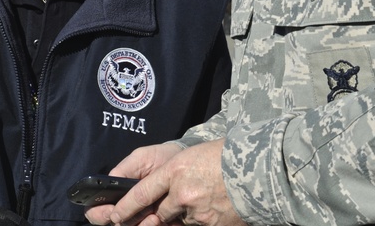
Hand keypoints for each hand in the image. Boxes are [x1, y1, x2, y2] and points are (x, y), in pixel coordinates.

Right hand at [85, 143, 180, 224]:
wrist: (184, 162)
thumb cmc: (159, 159)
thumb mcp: (139, 159)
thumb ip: (122, 171)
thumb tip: (108, 184)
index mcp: (117, 195)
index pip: (97, 210)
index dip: (99, 213)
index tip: (110, 210)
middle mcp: (128, 210)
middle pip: (115, 224)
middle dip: (119, 221)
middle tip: (126, 215)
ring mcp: (143, 218)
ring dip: (140, 225)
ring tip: (153, 216)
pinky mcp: (161, 223)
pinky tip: (161, 218)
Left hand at [108, 140, 242, 225]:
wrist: (260, 168)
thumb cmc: (225, 156)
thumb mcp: (193, 156)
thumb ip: (172, 174)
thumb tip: (153, 191)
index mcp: (175, 170)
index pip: (140, 194)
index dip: (125, 208)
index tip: (114, 216)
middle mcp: (182, 193)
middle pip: (160, 213)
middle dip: (160, 213)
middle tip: (166, 207)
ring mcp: (197, 212)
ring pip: (180, 220)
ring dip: (186, 215)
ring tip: (203, 199)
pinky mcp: (211, 225)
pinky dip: (203, 219)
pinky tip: (214, 207)